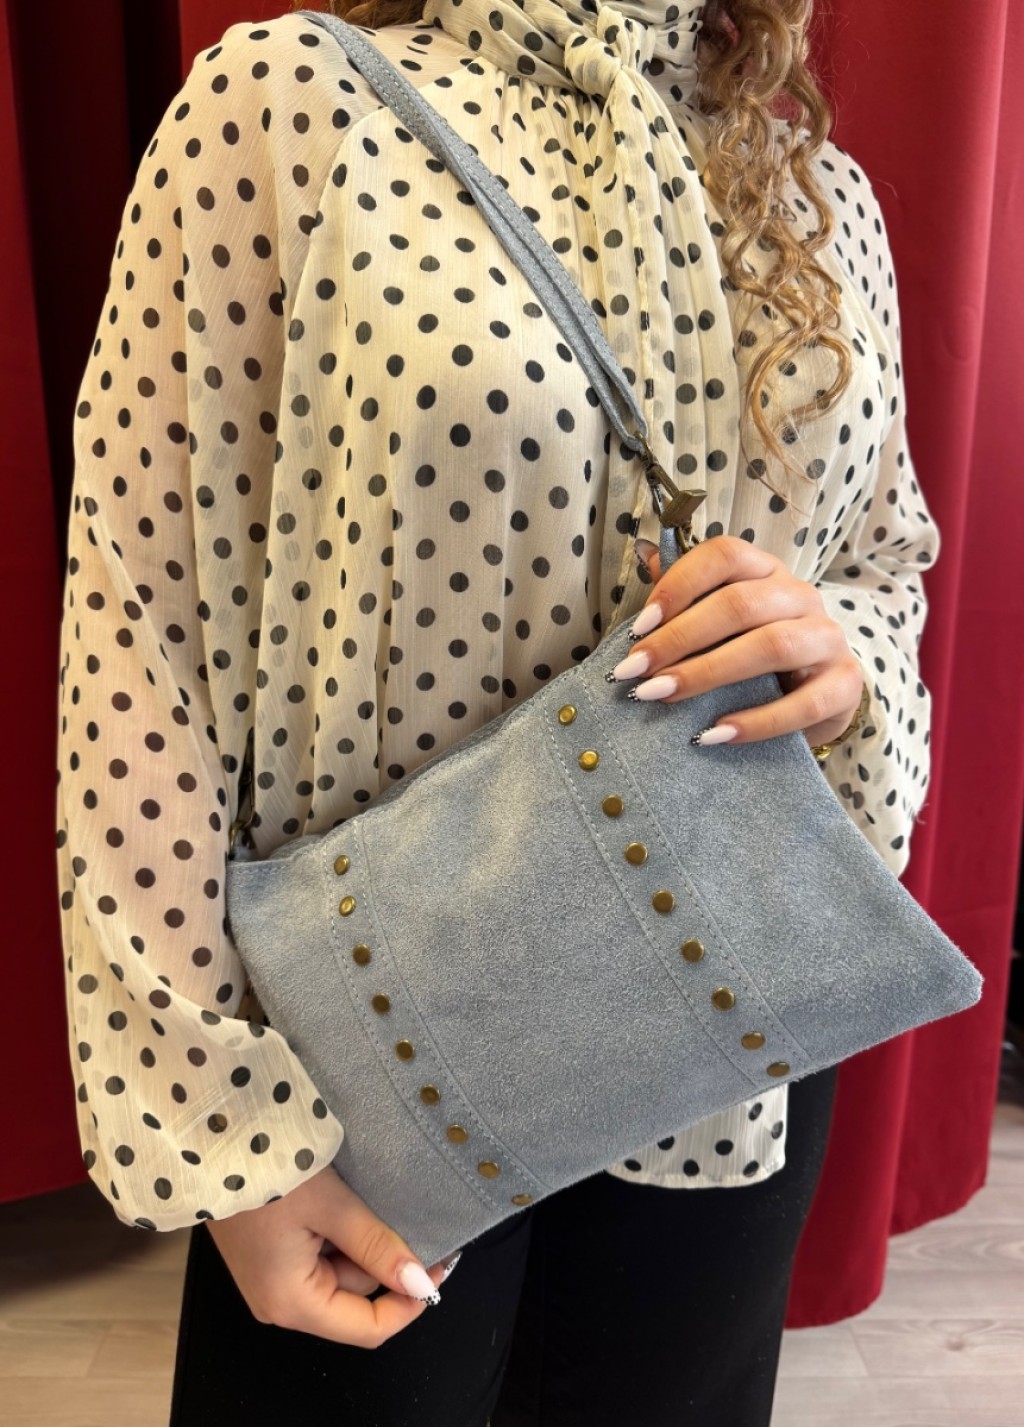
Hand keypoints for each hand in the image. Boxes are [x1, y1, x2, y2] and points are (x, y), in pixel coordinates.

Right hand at [205, 1165, 458, 1346]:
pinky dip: (337, 1233)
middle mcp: (278, 1303)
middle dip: (383, 1260)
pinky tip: (340, 1199)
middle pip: (354, 1297)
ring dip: (360, 1241)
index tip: (439, 1265)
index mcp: (292, 1304)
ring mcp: (270, 1279)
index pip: (368, 1329)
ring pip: (338, 1272)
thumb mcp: (332, 1207)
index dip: (409, 1304)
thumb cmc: (268, 1173)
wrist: (212, 1140)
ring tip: (363, 1196)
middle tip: (405, 1213)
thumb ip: (377, 1247)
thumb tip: (420, 1283)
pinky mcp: (267, 1256)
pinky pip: (317, 1256)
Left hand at [617, 535, 864, 746]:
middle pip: (740, 604)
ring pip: (771, 646)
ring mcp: (828, 639)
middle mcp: (801, 596)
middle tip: (636, 670)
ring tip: (662, 696)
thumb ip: (688, 594)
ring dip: (707, 673)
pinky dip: (756, 722)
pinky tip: (714, 734)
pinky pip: (803, 704)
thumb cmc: (754, 656)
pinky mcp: (845, 686)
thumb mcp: (721, 624)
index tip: (639, 627)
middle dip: (679, 638)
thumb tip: (647, 554)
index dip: (679, 585)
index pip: (726, 556)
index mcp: (767, 572)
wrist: (815, 699)